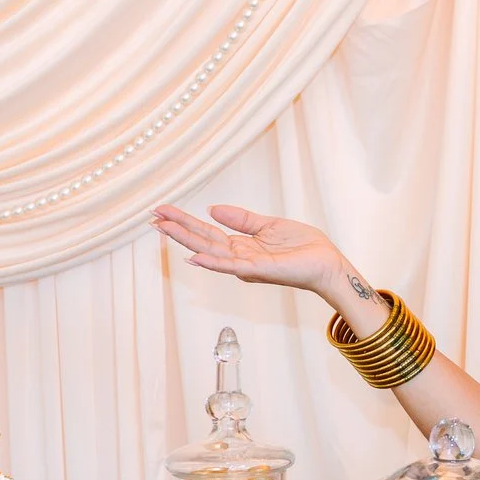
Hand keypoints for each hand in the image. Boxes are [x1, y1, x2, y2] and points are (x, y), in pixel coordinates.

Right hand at [152, 204, 349, 299]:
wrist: (327, 263)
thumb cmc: (303, 247)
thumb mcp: (268, 225)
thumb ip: (241, 219)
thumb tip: (212, 208)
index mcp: (241, 245)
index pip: (206, 231)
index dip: (184, 221)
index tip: (162, 210)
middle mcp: (238, 257)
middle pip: (201, 240)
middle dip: (177, 229)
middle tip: (152, 217)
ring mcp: (246, 265)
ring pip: (209, 251)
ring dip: (186, 241)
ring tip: (162, 228)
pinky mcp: (258, 270)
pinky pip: (230, 266)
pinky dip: (211, 263)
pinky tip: (193, 257)